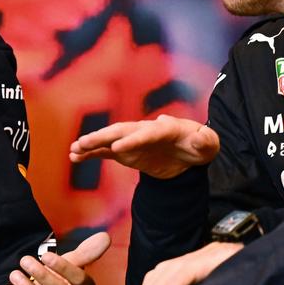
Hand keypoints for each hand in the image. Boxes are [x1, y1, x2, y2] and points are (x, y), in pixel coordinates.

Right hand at [69, 114, 219, 178]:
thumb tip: (201, 138)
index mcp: (166, 128)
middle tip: (85, 143)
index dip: (134, 140)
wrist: (188, 153)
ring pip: (110, 140)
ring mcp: (133, 141)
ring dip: (92, 143)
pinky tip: (75, 156)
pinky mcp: (126, 152)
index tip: (118, 148)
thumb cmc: (199, 146)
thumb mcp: (209, 144)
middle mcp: (145, 130)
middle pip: (122, 131)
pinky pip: (106, 151)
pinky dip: (91, 153)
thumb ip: (206, 141)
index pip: (148, 133)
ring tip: (74, 150)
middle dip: (103, 136)